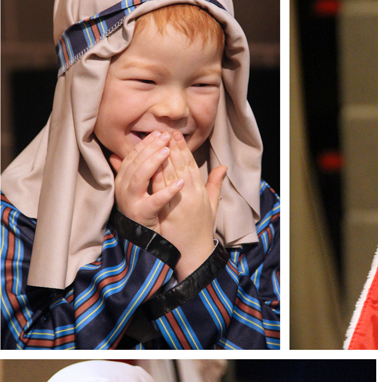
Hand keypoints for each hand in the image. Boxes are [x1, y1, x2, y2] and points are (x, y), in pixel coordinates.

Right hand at [110, 131, 182, 231]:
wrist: (146, 240)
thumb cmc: (148, 212)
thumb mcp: (143, 189)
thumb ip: (142, 170)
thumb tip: (140, 151)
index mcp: (125, 180)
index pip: (134, 156)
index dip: (147, 143)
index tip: (161, 133)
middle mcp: (124, 188)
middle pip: (135, 163)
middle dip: (150, 147)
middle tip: (166, 136)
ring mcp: (130, 202)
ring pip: (139, 178)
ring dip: (154, 163)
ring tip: (168, 152)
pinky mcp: (141, 215)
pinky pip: (154, 202)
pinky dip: (167, 192)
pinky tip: (180, 184)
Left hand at [154, 131, 225, 279]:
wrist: (196, 252)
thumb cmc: (202, 229)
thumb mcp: (212, 205)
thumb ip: (215, 185)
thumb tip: (223, 168)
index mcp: (202, 191)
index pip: (191, 165)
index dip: (183, 149)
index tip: (175, 134)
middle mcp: (194, 194)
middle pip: (181, 166)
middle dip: (172, 147)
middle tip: (165, 130)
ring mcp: (182, 203)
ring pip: (171, 174)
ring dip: (163, 157)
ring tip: (156, 141)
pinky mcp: (171, 212)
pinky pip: (162, 190)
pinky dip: (157, 176)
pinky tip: (150, 165)